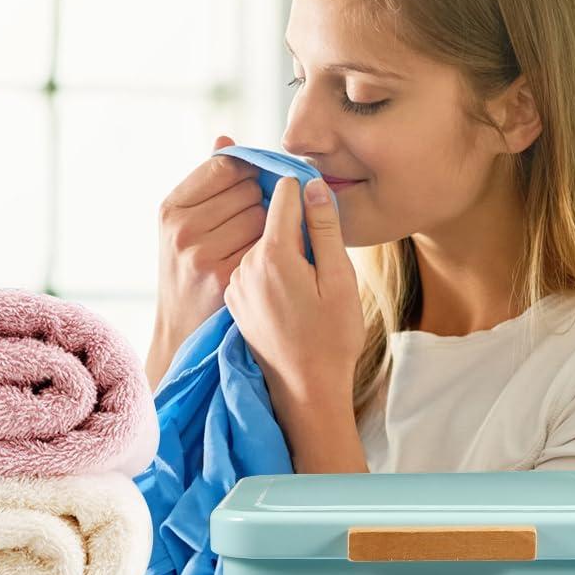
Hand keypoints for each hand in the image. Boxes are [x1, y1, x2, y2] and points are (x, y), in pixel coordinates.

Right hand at [152, 135, 263, 349]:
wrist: (182, 330)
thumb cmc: (189, 270)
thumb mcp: (184, 225)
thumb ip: (207, 183)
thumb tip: (226, 139)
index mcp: (171, 209)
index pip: (223, 167)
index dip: (246, 173)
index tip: (253, 187)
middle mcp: (182, 229)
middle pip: (247, 189)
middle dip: (258, 201)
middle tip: (253, 222)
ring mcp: (202, 254)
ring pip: (262, 215)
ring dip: (268, 225)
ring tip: (256, 242)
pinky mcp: (226, 277)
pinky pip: (267, 244)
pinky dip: (273, 249)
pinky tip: (266, 261)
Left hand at [223, 175, 364, 412]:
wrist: (306, 390)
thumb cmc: (332, 337)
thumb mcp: (340, 278)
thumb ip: (324, 228)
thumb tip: (312, 185)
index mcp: (274, 254)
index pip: (282, 193)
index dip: (302, 188)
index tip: (316, 193)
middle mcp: (246, 265)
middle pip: (269, 218)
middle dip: (294, 220)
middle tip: (320, 246)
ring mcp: (236, 284)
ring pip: (261, 243)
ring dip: (283, 246)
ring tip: (307, 276)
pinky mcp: (234, 300)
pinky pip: (253, 267)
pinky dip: (270, 267)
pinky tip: (291, 291)